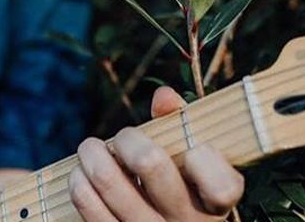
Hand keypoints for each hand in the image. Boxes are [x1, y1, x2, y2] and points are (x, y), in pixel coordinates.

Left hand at [69, 87, 243, 220]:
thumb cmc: (176, 186)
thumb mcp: (187, 162)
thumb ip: (181, 125)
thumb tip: (163, 97)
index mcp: (212, 204)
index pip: (224, 187)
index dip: (205, 160)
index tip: (193, 148)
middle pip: (151, 164)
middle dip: (129, 139)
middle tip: (124, 137)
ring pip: (110, 182)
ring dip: (93, 155)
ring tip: (91, 149)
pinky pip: (89, 207)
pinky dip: (80, 183)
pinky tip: (82, 174)